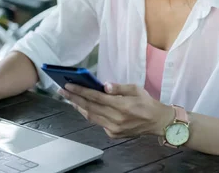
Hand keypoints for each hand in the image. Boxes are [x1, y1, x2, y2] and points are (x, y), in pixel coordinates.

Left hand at [58, 82, 174, 138]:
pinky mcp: (113, 134)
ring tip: (69, 98)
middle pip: (89, 107)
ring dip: (78, 107)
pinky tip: (83, 107)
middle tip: (62, 91)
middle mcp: (116, 118)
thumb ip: (118, 88)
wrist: (157, 122)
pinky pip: (97, 122)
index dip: (80, 91)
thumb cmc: (146, 102)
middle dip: (73, 98)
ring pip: (91, 116)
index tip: (68, 85)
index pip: (95, 97)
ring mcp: (113, 128)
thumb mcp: (135, 89)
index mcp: (121, 105)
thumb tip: (103, 85)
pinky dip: (89, 114)